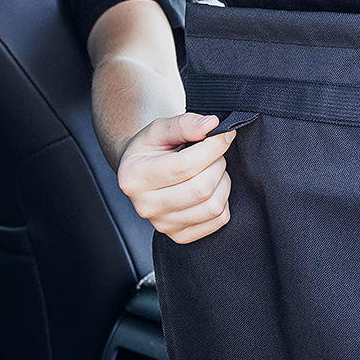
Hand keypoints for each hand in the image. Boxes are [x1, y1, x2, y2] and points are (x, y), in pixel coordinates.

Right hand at [117, 113, 235, 243]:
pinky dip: (223, 200)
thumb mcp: (160, 128)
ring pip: (213, 206)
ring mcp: (163, 225)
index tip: (224, 133)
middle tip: (214, 152)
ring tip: (212, 169)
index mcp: (135, 178)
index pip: (186, 166)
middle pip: (202, 189)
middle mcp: (146, 206)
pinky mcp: (180, 236)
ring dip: (223, 182)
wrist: (142, 172)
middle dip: (218, 164)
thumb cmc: (152, 149)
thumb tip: (211, 125)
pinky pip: (219, 220)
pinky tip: (212, 188)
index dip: (213, 147)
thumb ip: (184, 124)